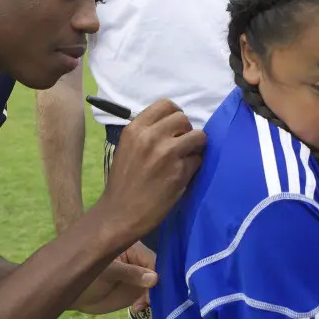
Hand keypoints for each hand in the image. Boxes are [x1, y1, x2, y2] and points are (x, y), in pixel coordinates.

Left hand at [73, 242, 157, 314]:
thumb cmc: (87, 275)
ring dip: (152, 297)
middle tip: (147, 300)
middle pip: (158, 273)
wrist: (74, 294)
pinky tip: (137, 309)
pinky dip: (147, 304)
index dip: (157, 272)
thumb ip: (130, 274)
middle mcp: (139, 262)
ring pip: (156, 286)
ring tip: (139, 306)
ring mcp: (138, 278)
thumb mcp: (108, 272)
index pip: (152, 259)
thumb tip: (154, 278)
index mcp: (133, 249)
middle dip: (157, 287)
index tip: (154, 287)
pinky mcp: (136, 292)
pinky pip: (148, 297)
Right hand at [97, 99, 205, 245]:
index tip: (175, 127)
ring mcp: (167, 154)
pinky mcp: (180, 172)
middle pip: (184, 119)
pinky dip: (194, 166)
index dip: (175, 115)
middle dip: (187, 130)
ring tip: (185, 158)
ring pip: (198, 136)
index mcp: (135, 129)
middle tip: (181, 145)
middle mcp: (151, 137)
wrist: (120, 213)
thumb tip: (172, 125)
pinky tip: (182, 175)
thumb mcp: (127, 147)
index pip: (166, 105)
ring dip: (195, 147)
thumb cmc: (123, 181)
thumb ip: (147, 133)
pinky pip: (198, 160)